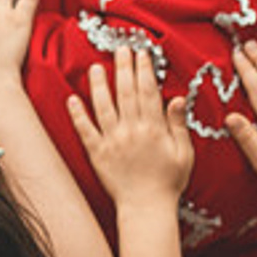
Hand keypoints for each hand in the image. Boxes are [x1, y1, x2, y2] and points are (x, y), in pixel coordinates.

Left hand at [67, 46, 191, 208]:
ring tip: (95, 66)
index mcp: (153, 129)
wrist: (147, 208)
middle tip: (120, 48)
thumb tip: (176, 98)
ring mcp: (112, 141)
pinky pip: (85, 131)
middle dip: (123, 68)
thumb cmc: (169, 182)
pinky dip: (78, 115)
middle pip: (126, 93)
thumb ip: (178, 124)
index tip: (142, 53)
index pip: (148, 92)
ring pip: (104, 106)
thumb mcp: (184, 153)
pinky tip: (72, 99)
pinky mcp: (97, 154)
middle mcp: (131, 131)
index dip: (144, 70)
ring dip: (99, 85)